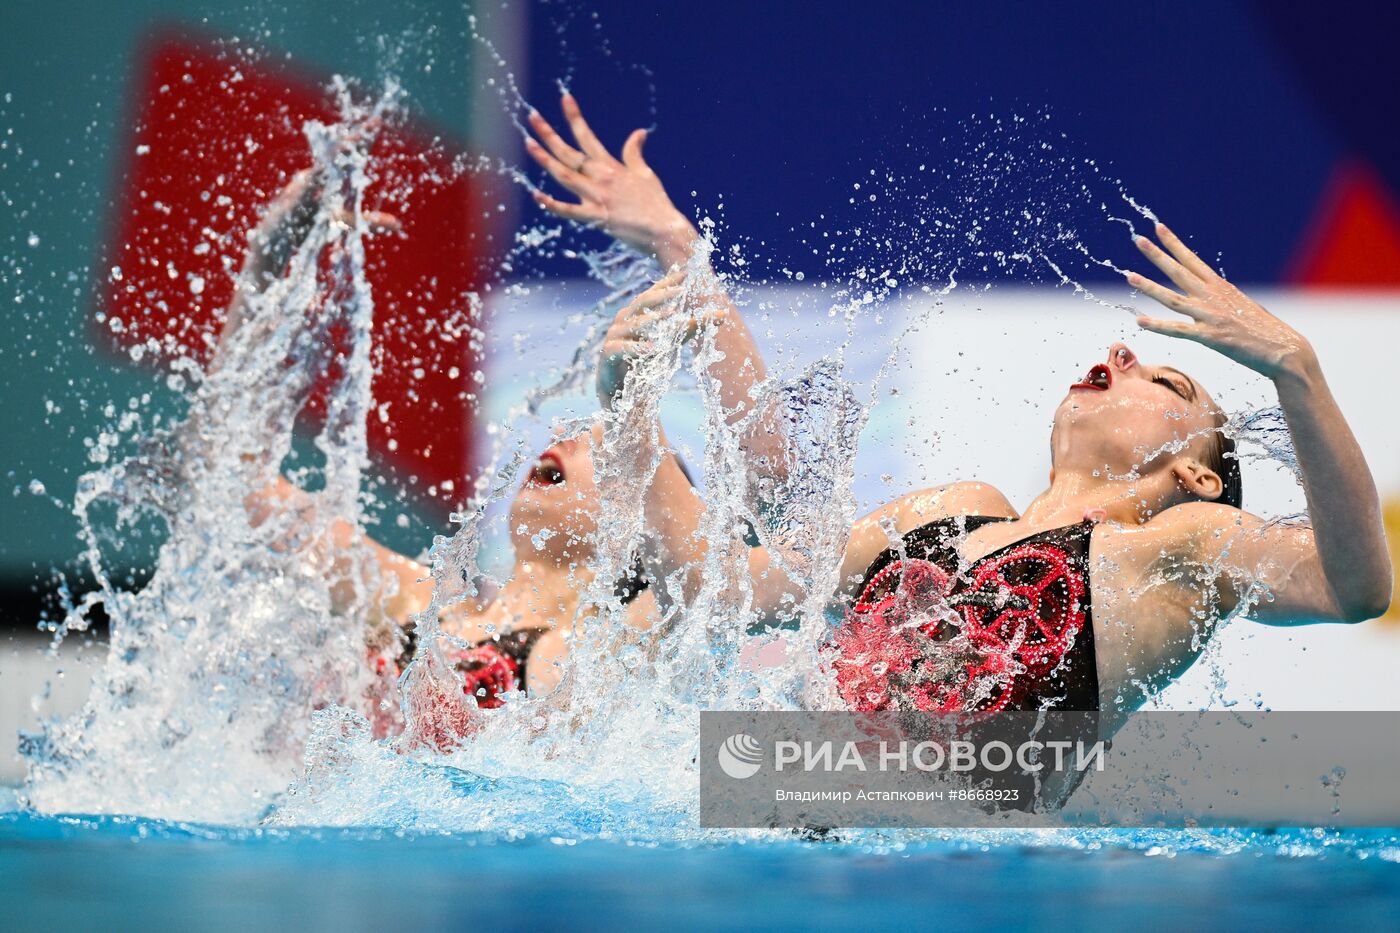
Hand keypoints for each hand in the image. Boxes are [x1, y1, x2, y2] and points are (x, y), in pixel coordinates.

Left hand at [526, 93, 697, 268]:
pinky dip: (552, 204)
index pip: (588, 136)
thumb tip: (640, 132)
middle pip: (569, 153)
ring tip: (529, 143)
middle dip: (549, 133)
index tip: (565, 98)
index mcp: (611, 166)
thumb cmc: (656, 204)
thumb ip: (635, 153)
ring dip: (545, 159)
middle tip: (532, 116)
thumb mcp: (646, 174)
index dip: (575, 116)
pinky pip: (569, 211)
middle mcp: (601, 178)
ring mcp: (597, 198)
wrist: (664, 230)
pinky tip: (536, 194)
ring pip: (564, 175)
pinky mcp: (596, 218)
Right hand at [597, 270, 715, 406]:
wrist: (621, 393)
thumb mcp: (672, 342)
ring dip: (652, 320)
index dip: (667, 282)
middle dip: (662, 295)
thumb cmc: (645, 362)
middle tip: (681, 291)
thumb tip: (723, 315)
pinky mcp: (608, 354)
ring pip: (633, 324)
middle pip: (642, 303)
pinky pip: (622, 348)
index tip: (685, 274)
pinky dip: (638, 347)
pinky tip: (653, 348)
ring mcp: (614, 336)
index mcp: (637, 313)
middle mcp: (623, 320)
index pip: (652, 293)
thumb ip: (693, 327)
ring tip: (670, 315)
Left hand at [1127, 223, 1316, 382]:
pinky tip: (1140, 321)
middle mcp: (1213, 296)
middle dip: (1157, 254)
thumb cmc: (1264, 331)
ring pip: (1172, 298)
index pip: (1192, 260)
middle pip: (1179, 272)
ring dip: (1149, 287)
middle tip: (1137, 239)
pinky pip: (1179, 330)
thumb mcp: (1241, 306)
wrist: (1285, 349)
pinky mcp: (1211, 337)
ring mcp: (1211, 315)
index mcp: (1221, 287)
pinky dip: (1158, 326)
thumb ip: (1222, 300)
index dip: (1174, 243)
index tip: (1158, 228)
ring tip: (1129, 276)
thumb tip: (1213, 297)